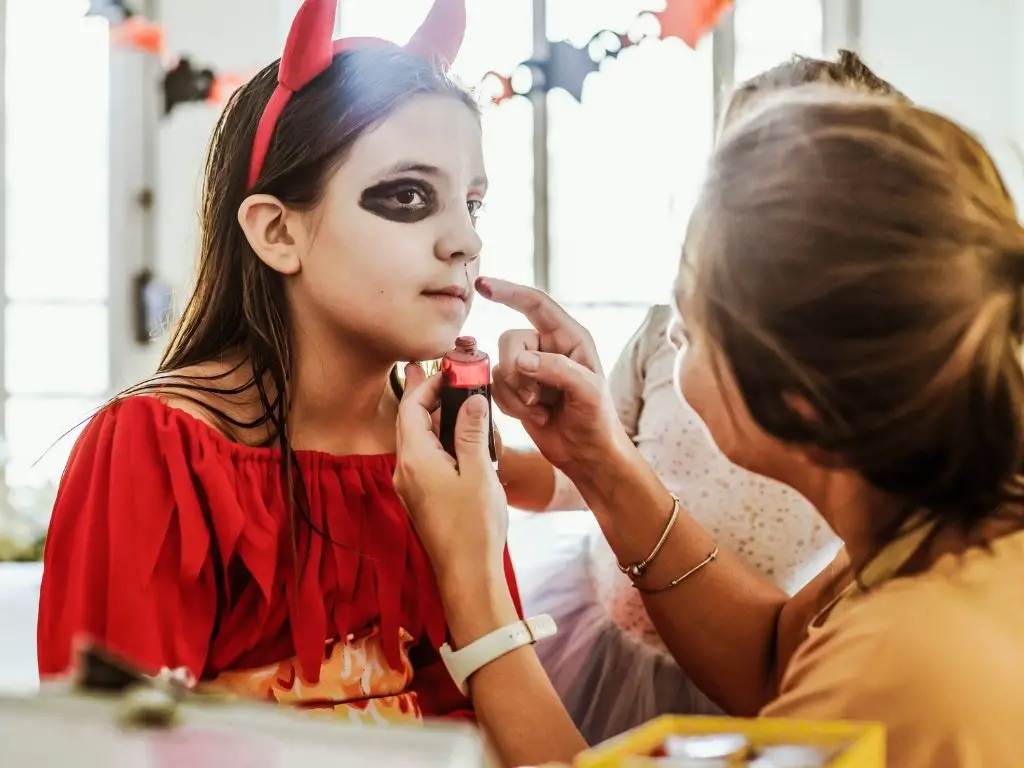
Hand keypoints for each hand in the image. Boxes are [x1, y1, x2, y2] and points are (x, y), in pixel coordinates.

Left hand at [393, 363, 508, 590]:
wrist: (467, 575)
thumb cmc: (474, 527)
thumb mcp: (479, 473)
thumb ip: (473, 432)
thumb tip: (472, 400)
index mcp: (415, 460)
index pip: (411, 408)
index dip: (427, 384)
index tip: (447, 368)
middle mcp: (405, 470)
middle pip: (409, 421)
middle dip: (424, 394)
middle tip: (437, 371)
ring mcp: (411, 486)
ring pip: (416, 440)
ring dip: (432, 417)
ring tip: (451, 398)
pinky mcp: (421, 497)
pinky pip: (424, 457)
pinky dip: (437, 438)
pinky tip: (457, 437)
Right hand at [476, 277, 631, 475]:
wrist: (588, 454)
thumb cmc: (598, 420)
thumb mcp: (588, 392)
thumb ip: (557, 370)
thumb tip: (521, 360)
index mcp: (570, 337)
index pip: (535, 304)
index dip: (508, 292)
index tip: (483, 285)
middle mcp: (547, 348)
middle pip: (510, 340)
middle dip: (517, 372)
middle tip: (536, 397)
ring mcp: (531, 369)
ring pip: (500, 367)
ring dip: (517, 395)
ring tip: (542, 411)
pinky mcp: (518, 391)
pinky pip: (497, 388)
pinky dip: (512, 407)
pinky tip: (537, 417)